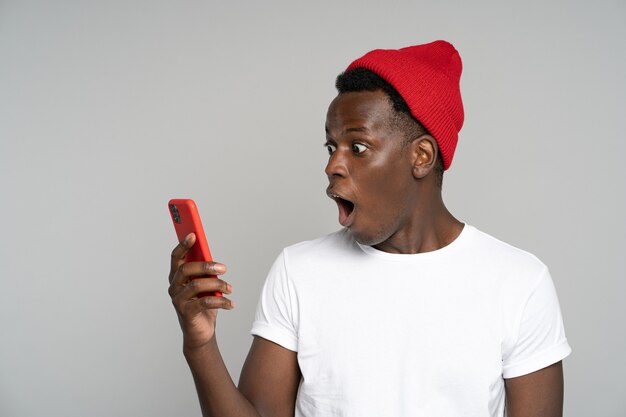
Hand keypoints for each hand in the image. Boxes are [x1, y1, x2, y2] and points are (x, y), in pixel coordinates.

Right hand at [168, 233, 234, 349]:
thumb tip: (213, 260)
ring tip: (230, 288)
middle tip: (224, 268)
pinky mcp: (186, 312)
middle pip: (187, 269)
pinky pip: (205, 302)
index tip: (193, 234)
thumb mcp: (206, 285)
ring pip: (197, 285)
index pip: (176, 257)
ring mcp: (178, 300)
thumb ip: (205, 273)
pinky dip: (221, 302)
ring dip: (218, 285)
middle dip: (206, 266)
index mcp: (177, 277)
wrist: (201, 333)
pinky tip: (231, 303)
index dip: (183, 245)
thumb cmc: (203, 305)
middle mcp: (174, 287)